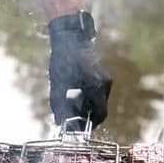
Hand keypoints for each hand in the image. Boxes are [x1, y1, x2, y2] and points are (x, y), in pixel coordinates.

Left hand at [48, 11, 112, 126]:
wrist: (71, 35)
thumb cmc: (63, 58)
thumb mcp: (58, 82)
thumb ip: (60, 103)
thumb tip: (60, 122)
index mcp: (95, 86)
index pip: (100, 114)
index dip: (90, 124)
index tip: (79, 127)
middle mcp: (104, 83)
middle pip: (100, 108)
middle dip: (88, 116)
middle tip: (75, 119)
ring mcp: (105, 77)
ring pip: (99, 100)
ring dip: (88, 105)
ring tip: (73, 105)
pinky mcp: (102, 73)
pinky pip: (98, 90)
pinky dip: (89, 96)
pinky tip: (76, 92)